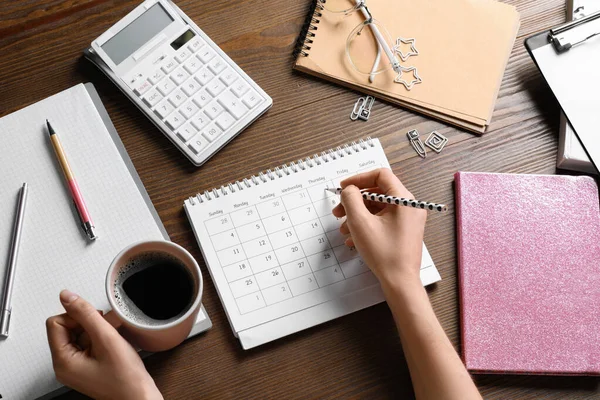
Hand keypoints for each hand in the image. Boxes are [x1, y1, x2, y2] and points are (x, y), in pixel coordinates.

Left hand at [46, 290, 162, 399]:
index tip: (95, 323)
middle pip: (66, 327)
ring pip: (79, 333)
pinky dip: (101, 339)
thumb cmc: (125, 378)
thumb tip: (67, 296)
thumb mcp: (106, 338)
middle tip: (106, 332)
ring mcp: (75, 366)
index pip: (55, 322)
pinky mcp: (86, 366)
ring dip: (97, 330)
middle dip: (88, 324)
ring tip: (113, 339)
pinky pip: (88, 343)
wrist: (139, 397)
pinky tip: (114, 345)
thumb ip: (85, 314)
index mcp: (62, 361)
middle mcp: (64, 365)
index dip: (76, 317)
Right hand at [332, 168, 425, 287]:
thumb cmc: (385, 254)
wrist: (399, 282)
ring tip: (343, 228)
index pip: (381, 175)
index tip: (344, 187)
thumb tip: (349, 190)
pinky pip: (381, 220)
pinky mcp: (402, 231)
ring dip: (357, 215)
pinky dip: (366, 224)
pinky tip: (353, 237)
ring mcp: (407, 220)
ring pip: (377, 208)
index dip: (359, 178)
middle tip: (338, 210)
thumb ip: (351, 199)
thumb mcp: (361, 222)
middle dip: (354, 201)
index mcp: (404, 200)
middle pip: (377, 192)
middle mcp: (409, 207)